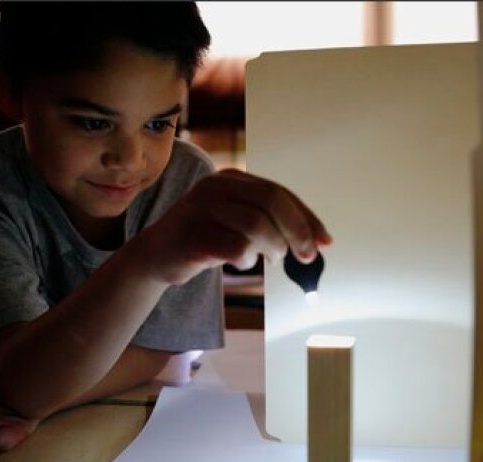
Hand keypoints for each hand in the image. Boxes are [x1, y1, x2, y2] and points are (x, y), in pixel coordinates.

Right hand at [136, 168, 331, 284]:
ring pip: (255, 224)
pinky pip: (235, 248)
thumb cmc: (207, 239)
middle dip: (297, 231)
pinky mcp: (192, 234)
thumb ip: (273, 223)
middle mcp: (216, 186)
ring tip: (271, 260)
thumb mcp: (239, 223)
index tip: (325, 242)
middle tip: (308, 257)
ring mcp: (201, 208)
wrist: (157, 256)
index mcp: (232, 178)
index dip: (306, 217)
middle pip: (271, 200)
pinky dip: (247, 260)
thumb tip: (320, 241)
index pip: (280, 192)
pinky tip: (241, 262)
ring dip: (273, 248)